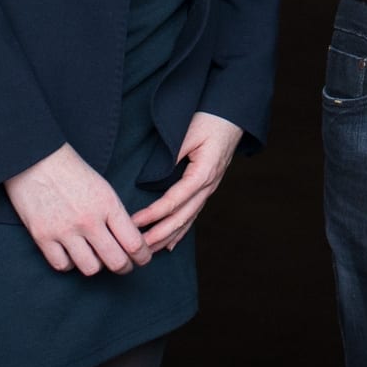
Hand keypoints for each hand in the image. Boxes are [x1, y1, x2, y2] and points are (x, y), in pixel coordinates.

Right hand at [3, 142, 149, 274]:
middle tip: (124, 265)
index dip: (143, 256)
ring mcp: (64, 230)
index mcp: (107, 204)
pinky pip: (63, 265)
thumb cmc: (71, 170)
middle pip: (116, 262)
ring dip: (97, 266)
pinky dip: (70, 263)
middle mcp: (88, 220)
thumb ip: (115, 214)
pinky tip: (72, 254)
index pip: (134, 243)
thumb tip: (127, 241)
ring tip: (96, 257)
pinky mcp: (42, 236)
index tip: (142, 258)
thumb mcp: (102, 187)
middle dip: (125, 267)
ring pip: (91, 269)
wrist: (34, 158)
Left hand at [127, 113, 244, 252]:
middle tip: (137, 247)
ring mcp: (209, 188)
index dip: (153, 214)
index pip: (174, 201)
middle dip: (159, 235)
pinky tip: (170, 244)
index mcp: (203, 174)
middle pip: (181, 217)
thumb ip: (173, 154)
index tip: (133, 222)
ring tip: (148, 251)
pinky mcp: (207, 187)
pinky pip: (193, 213)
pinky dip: (181, 230)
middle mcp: (208, 186)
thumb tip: (155, 174)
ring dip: (167, 237)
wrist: (233, 115)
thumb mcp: (189, 133)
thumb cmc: (211, 120)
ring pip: (187, 219)